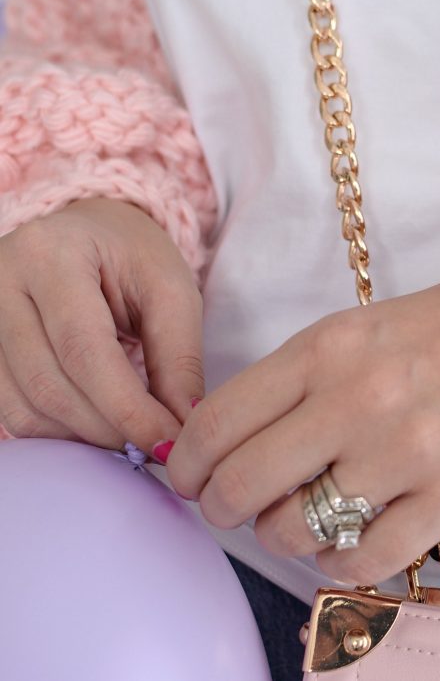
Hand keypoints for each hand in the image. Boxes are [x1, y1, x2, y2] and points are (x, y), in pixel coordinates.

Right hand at [0, 197, 202, 451]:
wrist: (87, 234)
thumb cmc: (132, 257)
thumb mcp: (171, 292)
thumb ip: (178, 360)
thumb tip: (181, 429)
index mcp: (50, 254)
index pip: (83, 349)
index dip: (126, 407)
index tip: (167, 444)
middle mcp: (0, 282)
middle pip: (48, 384)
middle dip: (108, 429)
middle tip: (154, 445)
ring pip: (24, 407)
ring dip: (82, 437)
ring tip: (128, 435)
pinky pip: (10, 412)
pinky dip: (57, 433)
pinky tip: (95, 426)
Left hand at [162, 216, 439, 585]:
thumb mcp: (370, 327)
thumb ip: (303, 378)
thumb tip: (236, 443)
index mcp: (327, 348)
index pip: (219, 422)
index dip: (192, 465)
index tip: (194, 480)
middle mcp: (355, 399)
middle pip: (243, 484)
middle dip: (223, 510)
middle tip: (234, 513)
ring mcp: (406, 453)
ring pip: (296, 530)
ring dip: (284, 540)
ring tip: (304, 527)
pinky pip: (364, 561)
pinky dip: (339, 568)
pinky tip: (347, 550)